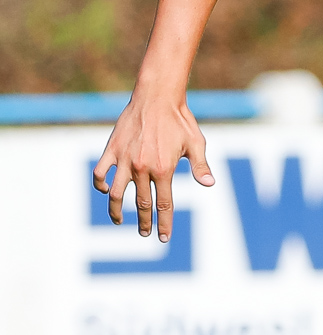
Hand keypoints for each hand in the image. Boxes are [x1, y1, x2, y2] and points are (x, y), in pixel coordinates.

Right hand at [93, 97, 213, 241]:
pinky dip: (101, 184)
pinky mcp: (112, 149)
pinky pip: (100, 172)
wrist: (156, 97)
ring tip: (119, 221)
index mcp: (164, 169)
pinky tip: (106, 190)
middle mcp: (142, 168)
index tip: (163, 237)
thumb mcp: (196, 143)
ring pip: (116, 193)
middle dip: (145, 222)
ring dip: (116, 211)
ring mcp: (125, 159)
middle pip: (142, 204)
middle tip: (145, 233)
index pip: (163, 205)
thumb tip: (209, 184)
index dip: (163, 223)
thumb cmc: (179, 120)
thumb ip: (201, 166)